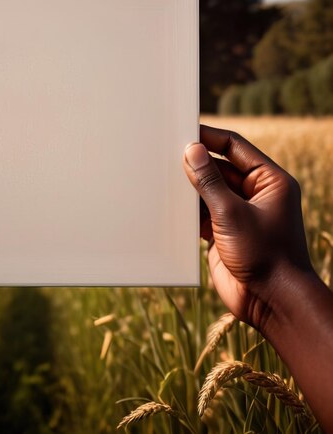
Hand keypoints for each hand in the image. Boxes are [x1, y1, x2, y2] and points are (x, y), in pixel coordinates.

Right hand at [182, 124, 313, 332]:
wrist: (272, 303)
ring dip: (188, 186)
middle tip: (166, 153)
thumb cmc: (266, 256)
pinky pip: (200, 211)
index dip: (209, 137)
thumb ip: (209, 181)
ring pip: (207, 189)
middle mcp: (255, 193)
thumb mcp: (232, 213)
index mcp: (269, 181)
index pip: (234, 147)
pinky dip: (186, 208)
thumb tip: (192, 150)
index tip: (183, 131)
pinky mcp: (223, 232)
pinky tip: (167, 203)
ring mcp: (238, 213)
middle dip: (195, 162)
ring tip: (162, 176)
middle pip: (219, 167)